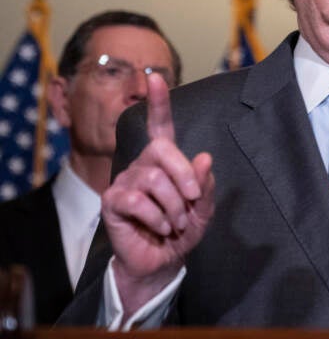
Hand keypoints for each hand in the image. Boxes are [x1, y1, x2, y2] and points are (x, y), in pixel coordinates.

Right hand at [101, 73, 214, 315]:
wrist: (163, 262)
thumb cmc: (183, 230)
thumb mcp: (203, 208)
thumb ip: (205, 185)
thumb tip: (204, 157)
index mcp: (165, 161)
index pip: (160, 126)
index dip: (159, 103)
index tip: (155, 76)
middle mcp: (142, 165)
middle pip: (161, 150)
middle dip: (184, 174)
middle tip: (193, 200)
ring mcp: (125, 181)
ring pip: (153, 179)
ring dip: (173, 206)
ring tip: (176, 223)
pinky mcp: (112, 202)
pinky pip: (137, 201)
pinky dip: (157, 217)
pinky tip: (160, 228)